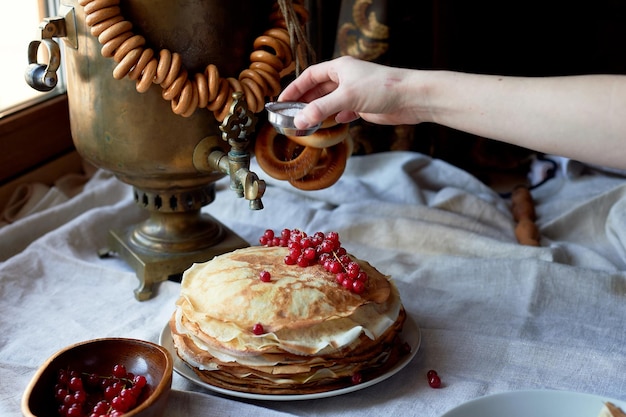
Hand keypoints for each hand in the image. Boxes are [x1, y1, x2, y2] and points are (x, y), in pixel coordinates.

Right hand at [279, 56, 422, 127]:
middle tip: (291, 115)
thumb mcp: (346, 97)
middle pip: (319, 89)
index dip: (295, 87)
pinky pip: (344, 110)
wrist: (410, 98)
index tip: (282, 101)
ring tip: (305, 122)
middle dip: (305, 101)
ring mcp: (355, 92)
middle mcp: (346, 78)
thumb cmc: (381, 89)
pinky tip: (331, 123)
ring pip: (330, 101)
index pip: (310, 75)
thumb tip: (300, 120)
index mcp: (339, 68)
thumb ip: (321, 109)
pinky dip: (335, 117)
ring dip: (319, 111)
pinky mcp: (364, 105)